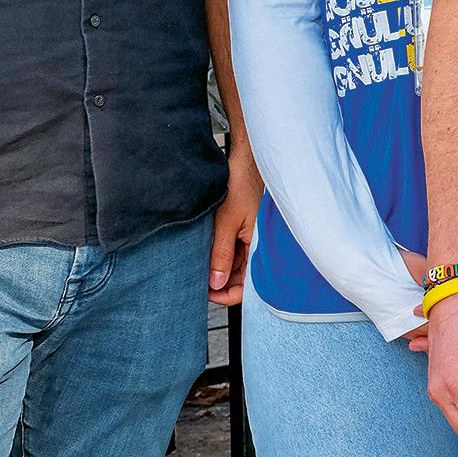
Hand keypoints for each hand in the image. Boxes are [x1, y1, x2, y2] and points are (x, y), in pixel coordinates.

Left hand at [209, 139, 262, 307]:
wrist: (247, 161)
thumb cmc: (243, 186)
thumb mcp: (227, 223)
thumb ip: (221, 254)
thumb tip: (215, 282)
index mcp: (261, 249)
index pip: (247, 288)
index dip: (225, 295)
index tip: (204, 293)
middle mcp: (259, 248)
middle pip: (240, 279)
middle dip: (219, 283)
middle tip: (196, 281)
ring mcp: (252, 241)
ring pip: (235, 266)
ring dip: (218, 268)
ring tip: (198, 264)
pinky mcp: (246, 232)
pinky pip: (234, 252)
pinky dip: (221, 254)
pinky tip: (206, 249)